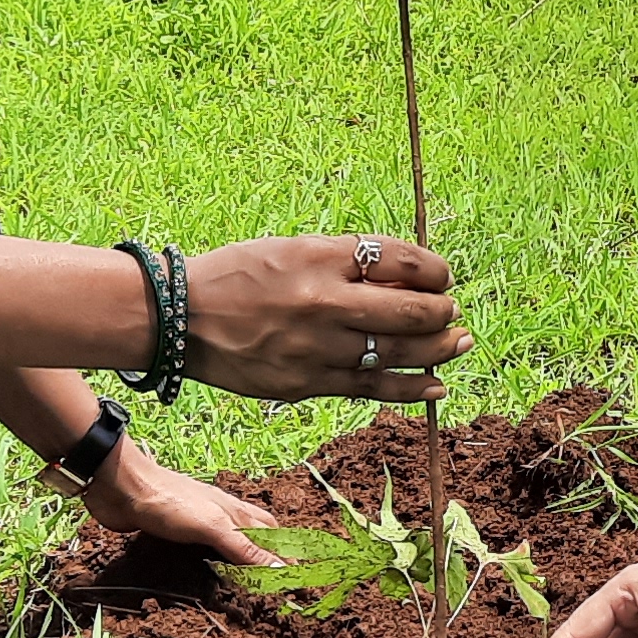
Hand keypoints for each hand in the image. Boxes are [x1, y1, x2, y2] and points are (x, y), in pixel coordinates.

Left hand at [78, 437, 281, 566]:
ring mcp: (197, 522)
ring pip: (227, 542)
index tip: (301, 579)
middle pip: (255, 534)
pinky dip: (210, 563)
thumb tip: (284, 570)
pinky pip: (200, 550)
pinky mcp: (174, 532)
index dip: (289, 554)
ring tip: (248, 581)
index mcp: (235, 512)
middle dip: (270, 554)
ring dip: (240, 559)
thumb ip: (245, 549)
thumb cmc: (169, 502)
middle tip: (278, 580)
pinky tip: (205, 572)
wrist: (121, 487)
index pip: (273, 534)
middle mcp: (221, 515)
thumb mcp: (213, 527)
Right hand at [180, 234, 463, 402]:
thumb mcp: (292, 248)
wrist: (179, 318)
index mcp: (320, 256)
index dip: (434, 269)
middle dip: (442, 312)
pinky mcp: (306, 383)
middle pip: (411, 310)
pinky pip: (372, 388)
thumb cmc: (238, 276)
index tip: (441, 276)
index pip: (401, 259)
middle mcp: (323, 302)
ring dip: (439, 349)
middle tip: (450, 311)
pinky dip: (411, 388)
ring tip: (459, 343)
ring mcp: (316, 347)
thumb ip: (347, 262)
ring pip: (399, 352)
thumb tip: (409, 279)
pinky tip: (436, 385)